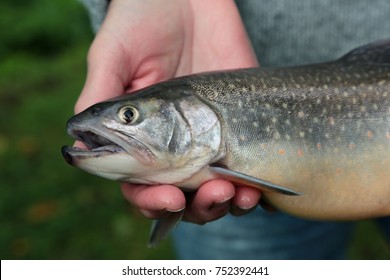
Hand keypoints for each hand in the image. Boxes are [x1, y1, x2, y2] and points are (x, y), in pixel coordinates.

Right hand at [76, 0, 260, 223]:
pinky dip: (251, 185)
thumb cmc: (142, 18)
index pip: (141, 184)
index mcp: (139, 136)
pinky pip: (247, 167)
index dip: (151, 200)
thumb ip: (102, 96)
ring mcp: (209, 138)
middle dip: (195, 207)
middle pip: (182, 197)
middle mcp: (173, 144)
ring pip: (215, 190)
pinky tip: (254, 186)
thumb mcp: (115, 54)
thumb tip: (77, 143)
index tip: (168, 198)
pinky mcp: (238, 126)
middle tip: (208, 195)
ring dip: (225, 203)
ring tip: (234, 194)